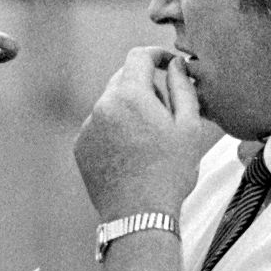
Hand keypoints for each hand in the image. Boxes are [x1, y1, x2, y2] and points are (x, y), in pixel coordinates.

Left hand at [75, 47, 215, 220]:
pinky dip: (115, 132)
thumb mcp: (189, 126)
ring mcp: (87, 127)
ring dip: (129, 111)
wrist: (139, 215)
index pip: (138, 57)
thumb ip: (182, 87)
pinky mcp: (80, 147)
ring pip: (111, 105)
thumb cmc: (170, 172)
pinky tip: (132, 155)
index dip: (157, 55)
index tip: (169, 63)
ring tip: (149, 142)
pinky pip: (100, 128)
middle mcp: (102, 106)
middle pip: (123, 80)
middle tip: (167, 114)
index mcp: (129, 95)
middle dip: (145, 87)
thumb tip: (176, 64)